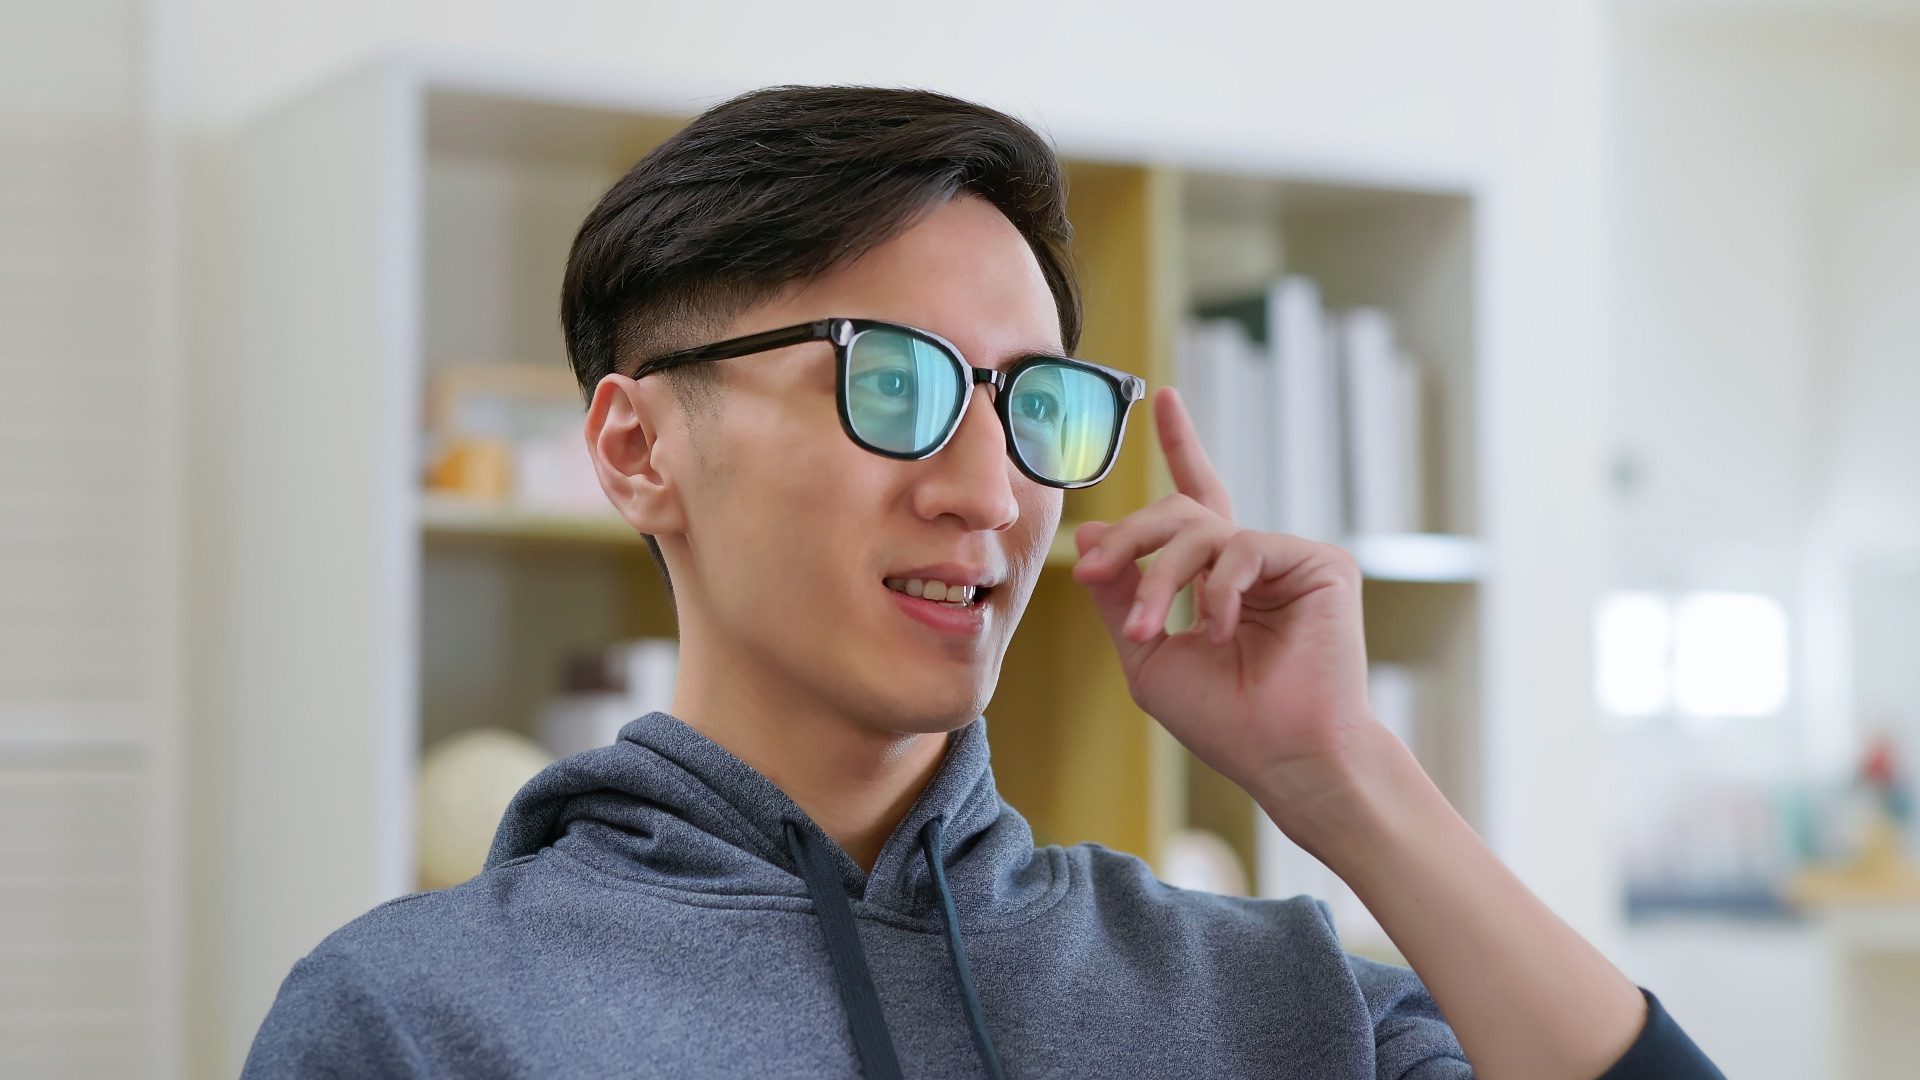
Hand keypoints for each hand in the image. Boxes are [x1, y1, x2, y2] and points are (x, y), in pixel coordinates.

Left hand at [1071, 387, 1382, 807]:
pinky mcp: (1320, 563)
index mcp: (1219, 579)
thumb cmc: (1222, 720)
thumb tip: (1090, 534)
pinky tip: (1220, 630)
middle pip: (1180, 512)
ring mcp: (1289, 559)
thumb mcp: (1146, 653)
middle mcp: (1256, 561)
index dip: (1184, 445)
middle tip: (1093, 570)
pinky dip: (1216, 590)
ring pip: (1201, 530)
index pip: (1196, 500)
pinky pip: (1244, 548)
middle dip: (1130, 539)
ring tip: (1149, 630)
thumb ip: (1118, 593)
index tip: (1162, 398)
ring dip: (1160, 578)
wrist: (1283, 755)